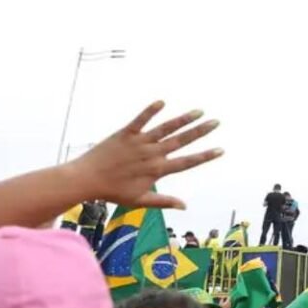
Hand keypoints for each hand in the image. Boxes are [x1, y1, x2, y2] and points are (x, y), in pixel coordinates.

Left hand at [68, 102, 221, 209]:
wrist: (86, 179)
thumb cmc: (112, 192)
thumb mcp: (139, 200)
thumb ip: (163, 201)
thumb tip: (185, 206)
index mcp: (157, 170)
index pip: (187, 162)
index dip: (205, 156)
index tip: (220, 149)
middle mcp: (152, 154)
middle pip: (181, 141)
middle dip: (200, 132)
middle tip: (216, 122)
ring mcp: (139, 142)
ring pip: (166, 128)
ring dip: (183, 119)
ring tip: (198, 111)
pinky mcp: (125, 133)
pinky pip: (140, 120)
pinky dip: (151, 111)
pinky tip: (162, 102)